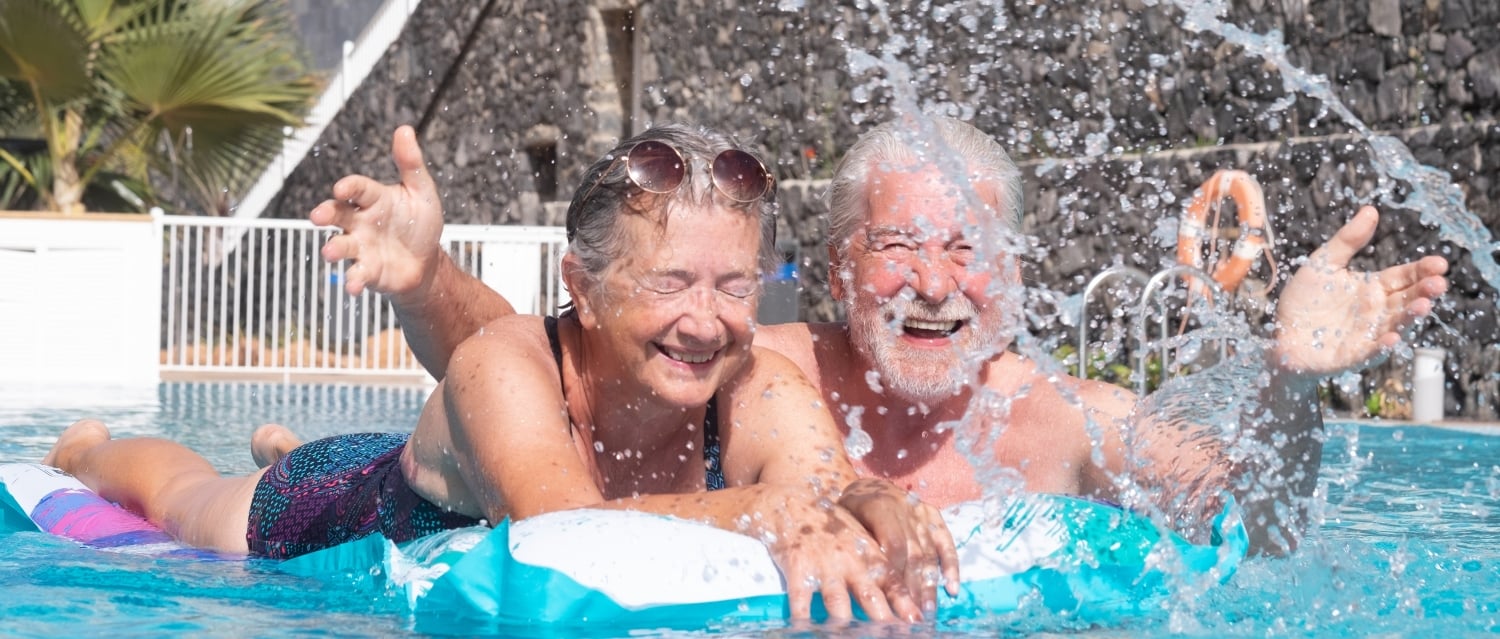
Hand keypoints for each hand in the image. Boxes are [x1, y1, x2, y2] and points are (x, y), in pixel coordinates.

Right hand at [309, 125, 444, 297]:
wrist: (426, 263)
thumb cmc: (420, 224)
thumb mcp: (421, 192)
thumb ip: (410, 164)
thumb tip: (404, 129)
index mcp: (373, 199)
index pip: (358, 188)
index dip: (349, 187)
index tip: (342, 188)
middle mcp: (360, 221)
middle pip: (338, 214)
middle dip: (326, 214)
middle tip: (317, 217)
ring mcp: (360, 247)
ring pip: (340, 245)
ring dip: (333, 248)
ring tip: (329, 252)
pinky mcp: (366, 271)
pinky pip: (355, 275)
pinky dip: (352, 281)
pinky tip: (353, 286)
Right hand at [757, 487, 923, 621]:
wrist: (795, 502)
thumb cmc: (832, 525)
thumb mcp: (861, 539)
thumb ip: (878, 565)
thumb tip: (905, 593)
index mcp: (869, 553)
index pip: (892, 581)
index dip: (905, 603)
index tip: (917, 620)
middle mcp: (849, 560)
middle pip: (869, 594)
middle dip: (882, 619)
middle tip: (892, 634)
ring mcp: (823, 564)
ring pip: (836, 600)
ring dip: (845, 621)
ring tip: (849, 636)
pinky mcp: (797, 567)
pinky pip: (799, 597)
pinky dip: (802, 616)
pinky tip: (804, 629)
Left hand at [837, 478, 959, 614]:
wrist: (867, 483)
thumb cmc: (851, 508)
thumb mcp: (846, 519)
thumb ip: (861, 543)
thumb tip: (870, 579)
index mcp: (881, 507)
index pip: (894, 544)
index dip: (896, 572)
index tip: (895, 598)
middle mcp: (905, 510)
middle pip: (913, 554)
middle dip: (914, 587)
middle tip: (912, 613)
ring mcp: (921, 513)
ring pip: (928, 553)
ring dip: (929, 584)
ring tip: (928, 609)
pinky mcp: (932, 515)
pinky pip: (945, 542)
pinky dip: (951, 565)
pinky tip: (952, 587)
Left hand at [1271, 206, 1447, 376]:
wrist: (1281, 336)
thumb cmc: (1305, 301)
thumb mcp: (1323, 264)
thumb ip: (1348, 240)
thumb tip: (1371, 209)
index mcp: (1373, 288)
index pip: (1403, 277)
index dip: (1421, 270)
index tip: (1439, 263)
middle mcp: (1377, 312)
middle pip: (1406, 300)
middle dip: (1424, 292)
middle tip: (1438, 282)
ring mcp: (1368, 334)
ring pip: (1396, 325)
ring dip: (1410, 317)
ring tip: (1422, 305)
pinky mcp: (1352, 355)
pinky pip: (1370, 351)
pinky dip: (1382, 345)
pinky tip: (1391, 337)